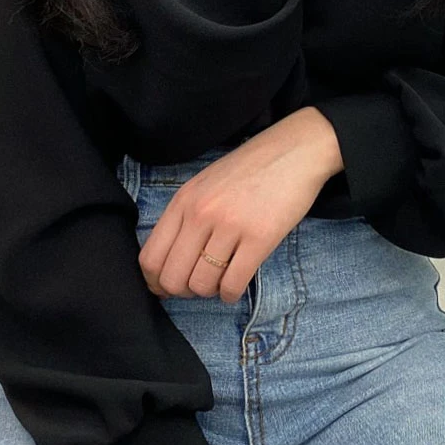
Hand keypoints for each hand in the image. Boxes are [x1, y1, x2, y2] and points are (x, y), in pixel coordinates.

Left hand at [138, 107, 342, 302]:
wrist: (294, 151)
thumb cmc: (250, 170)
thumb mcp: (205, 185)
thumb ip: (184, 217)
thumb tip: (169, 263)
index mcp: (183, 200)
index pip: (150, 258)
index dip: (155, 282)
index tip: (166, 288)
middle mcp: (200, 213)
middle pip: (172, 277)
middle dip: (182, 291)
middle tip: (198, 285)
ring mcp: (229, 225)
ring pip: (202, 284)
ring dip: (210, 291)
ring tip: (221, 280)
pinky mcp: (259, 238)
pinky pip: (232, 284)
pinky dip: (230, 294)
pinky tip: (235, 285)